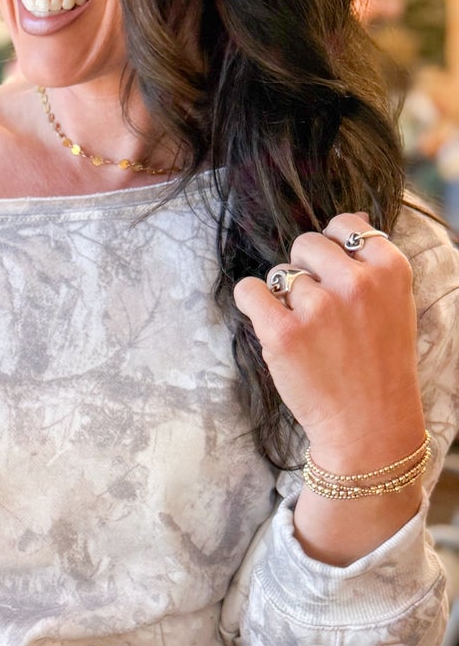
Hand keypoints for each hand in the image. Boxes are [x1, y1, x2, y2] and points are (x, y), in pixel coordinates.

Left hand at [232, 214, 425, 474]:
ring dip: (283, 296)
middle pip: (306, 244)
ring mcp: (319, 308)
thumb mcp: (395, 306)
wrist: (369, 425)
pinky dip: (250, 301)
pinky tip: (266, 319)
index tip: (331, 274)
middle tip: (314, 305)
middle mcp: (356, 283)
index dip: (332, 248)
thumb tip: (350, 221)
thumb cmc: (380, 365)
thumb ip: (372, 265)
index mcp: (390, 270)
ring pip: (279, 273)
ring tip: (305, 329)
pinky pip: (250, 291)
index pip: (346, 225)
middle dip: (303, 269)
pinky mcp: (284, 334)